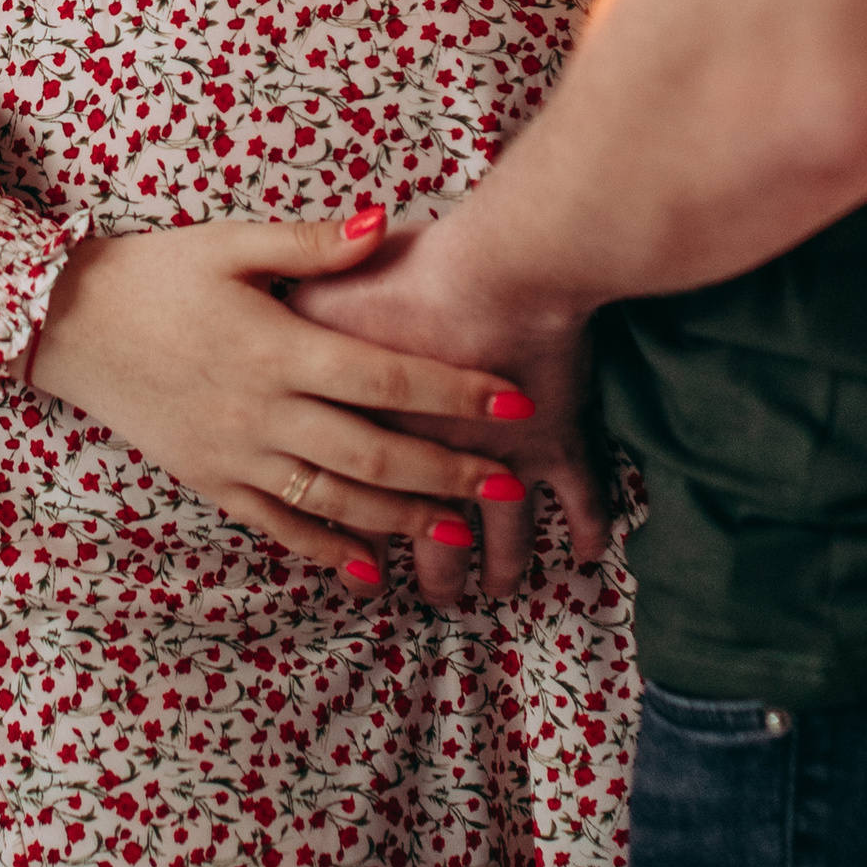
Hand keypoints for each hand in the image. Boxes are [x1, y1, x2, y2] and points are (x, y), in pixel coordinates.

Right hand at [26, 207, 525, 588]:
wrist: (64, 323)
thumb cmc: (154, 272)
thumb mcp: (231, 244)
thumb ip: (313, 244)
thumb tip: (388, 223)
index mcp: (277, 348)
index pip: (385, 376)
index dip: (455, 391)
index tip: (515, 400)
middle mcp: (262, 412)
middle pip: (373, 453)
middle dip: (448, 471)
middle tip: (511, 483)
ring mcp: (234, 455)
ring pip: (334, 501)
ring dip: (402, 520)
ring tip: (461, 533)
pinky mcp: (210, 480)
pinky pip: (279, 526)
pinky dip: (328, 550)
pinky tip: (373, 570)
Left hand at [290, 216, 605, 609]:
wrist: (498, 269)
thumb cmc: (408, 276)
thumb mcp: (325, 293)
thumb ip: (300, 323)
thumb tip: (277, 332)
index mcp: (375, 436)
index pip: (362, 510)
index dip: (359, 547)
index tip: (364, 575)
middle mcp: (437, 464)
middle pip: (432, 536)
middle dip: (436, 574)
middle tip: (438, 596)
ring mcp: (504, 458)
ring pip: (505, 536)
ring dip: (503, 567)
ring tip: (501, 589)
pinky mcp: (559, 442)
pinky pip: (581, 500)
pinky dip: (589, 530)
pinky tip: (589, 555)